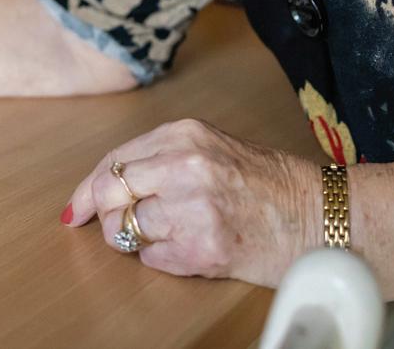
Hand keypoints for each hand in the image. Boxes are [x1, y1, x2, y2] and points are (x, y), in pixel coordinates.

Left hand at [62, 117, 321, 285]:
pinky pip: (152, 258)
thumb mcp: (213, 148)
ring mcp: (191, 208)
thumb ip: (162, 158)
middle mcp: (184, 166)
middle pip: (110, 193)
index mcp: (186, 134)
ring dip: (138, 238)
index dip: (88, 188)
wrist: (317, 217)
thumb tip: (103, 186)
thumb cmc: (267, 185)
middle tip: (114, 225)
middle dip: (106, 214)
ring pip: (127, 228)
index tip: (76, 208)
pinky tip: (191, 248)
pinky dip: (163, 259)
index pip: (114, 160)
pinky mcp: (201, 248)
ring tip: (173, 233)